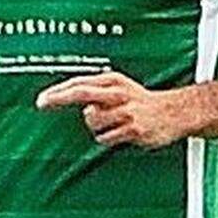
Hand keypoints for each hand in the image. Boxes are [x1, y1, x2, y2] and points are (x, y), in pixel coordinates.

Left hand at [34, 70, 187, 148]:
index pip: (80, 82)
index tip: (42, 100)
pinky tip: (122, 133)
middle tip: (42, 103)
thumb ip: (95, 91)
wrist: (175, 112)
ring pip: (92, 120)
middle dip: (59, 98)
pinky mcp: (132, 128)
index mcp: (113, 80)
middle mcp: (117, 92)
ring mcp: (125, 110)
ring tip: (113, 124)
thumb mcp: (119, 88)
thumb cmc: (142, 102)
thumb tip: (66, 97)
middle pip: (81, 93)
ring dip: (96, 126)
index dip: (59, 91)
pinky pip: (106, 137)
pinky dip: (108, 138)